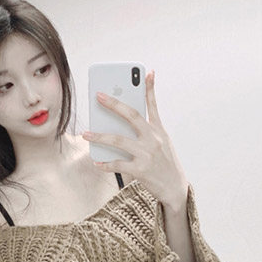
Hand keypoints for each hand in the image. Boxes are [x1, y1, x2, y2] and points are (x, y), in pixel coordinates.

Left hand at [82, 70, 188, 208]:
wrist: (175, 188)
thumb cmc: (164, 164)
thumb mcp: (162, 143)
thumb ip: (147, 129)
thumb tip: (126, 120)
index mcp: (159, 131)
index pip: (153, 105)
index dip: (150, 88)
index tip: (147, 73)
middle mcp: (153, 139)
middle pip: (132, 116)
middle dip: (114, 104)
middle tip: (99, 95)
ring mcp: (147, 154)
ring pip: (118, 140)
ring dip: (100, 136)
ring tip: (86, 134)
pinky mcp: (141, 170)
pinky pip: (118, 164)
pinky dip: (105, 164)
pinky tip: (96, 162)